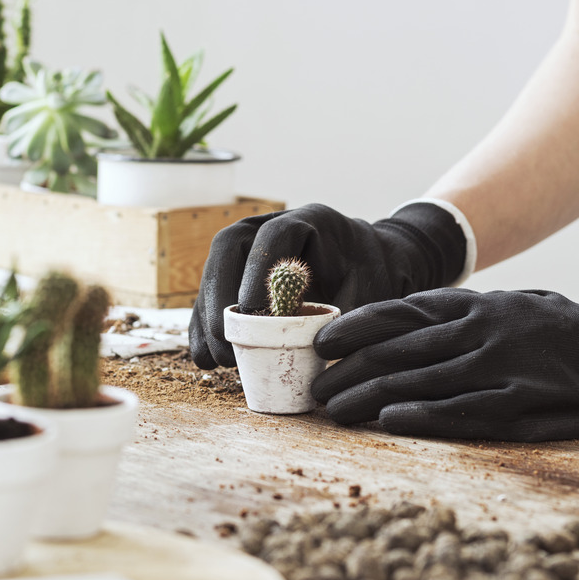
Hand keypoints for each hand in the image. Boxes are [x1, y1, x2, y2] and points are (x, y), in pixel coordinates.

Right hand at [189, 202, 465, 367]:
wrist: (370, 267)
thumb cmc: (373, 277)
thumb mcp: (372, 291)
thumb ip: (348, 313)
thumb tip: (318, 348)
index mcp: (310, 220)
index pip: (275, 234)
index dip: (258, 268)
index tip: (251, 308)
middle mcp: (271, 226)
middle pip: (230, 247)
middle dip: (220, 294)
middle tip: (225, 340)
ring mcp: (251, 248)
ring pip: (215, 270)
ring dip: (208, 315)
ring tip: (216, 359)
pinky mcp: (240, 273)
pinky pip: (215, 295)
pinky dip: (206, 326)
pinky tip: (207, 358)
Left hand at [311, 289, 578, 441]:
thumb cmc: (559, 332)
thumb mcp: (511, 305)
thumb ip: (461, 312)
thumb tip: (400, 322)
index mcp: (476, 304)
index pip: (400, 312)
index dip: (355, 327)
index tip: (321, 344)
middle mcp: (481, 330)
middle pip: (397, 350)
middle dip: (349, 371)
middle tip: (317, 390)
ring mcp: (498, 367)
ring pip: (416, 381)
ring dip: (367, 398)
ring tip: (336, 412)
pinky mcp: (517, 405)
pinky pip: (457, 412)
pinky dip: (419, 415)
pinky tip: (388, 420)